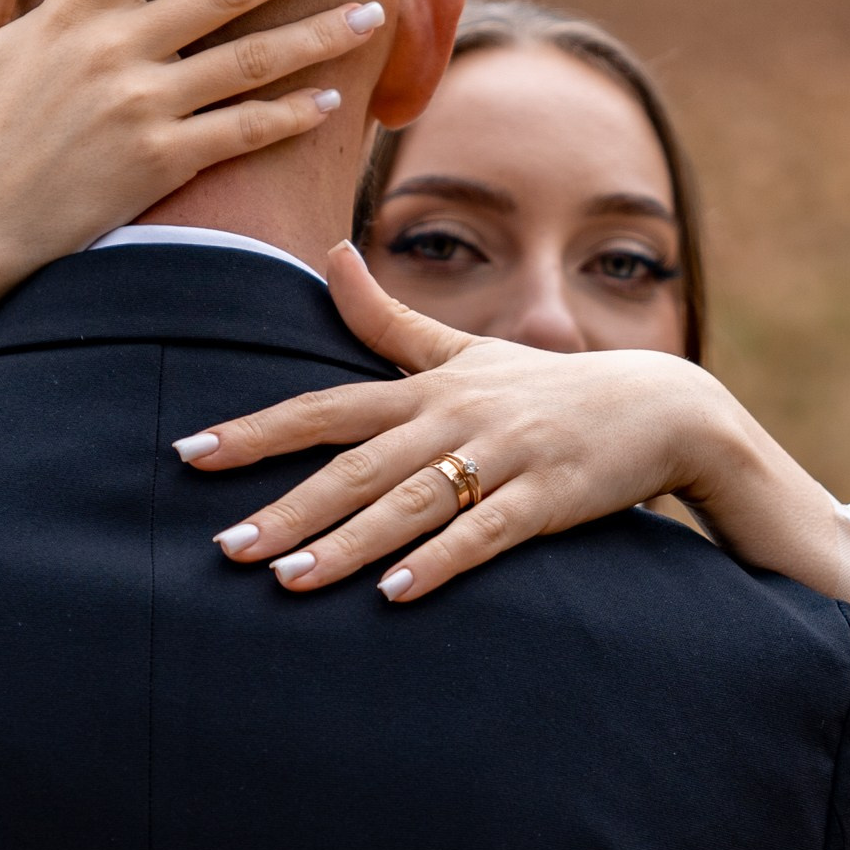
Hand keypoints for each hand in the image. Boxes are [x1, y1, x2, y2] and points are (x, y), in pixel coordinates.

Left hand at [175, 244, 830, 601]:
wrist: (660, 406)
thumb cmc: (545, 385)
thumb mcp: (465, 350)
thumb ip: (387, 319)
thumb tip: (330, 254)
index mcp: (427, 387)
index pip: (325, 407)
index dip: (258, 430)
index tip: (190, 452)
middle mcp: (454, 416)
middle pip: (356, 464)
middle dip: (286, 507)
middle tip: (223, 548)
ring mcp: (502, 456)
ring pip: (411, 503)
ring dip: (348, 544)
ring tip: (287, 581)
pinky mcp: (547, 497)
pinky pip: (486, 534)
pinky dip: (440, 562)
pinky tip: (396, 594)